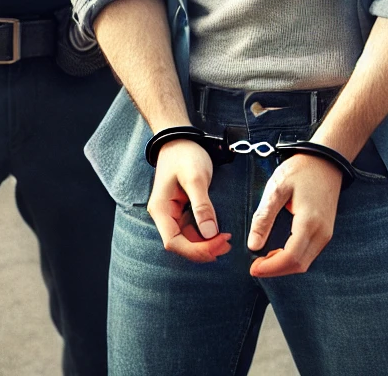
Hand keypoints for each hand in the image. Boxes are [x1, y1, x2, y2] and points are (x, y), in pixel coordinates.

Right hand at [147, 140, 231, 262]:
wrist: (180, 138)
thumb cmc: (185, 155)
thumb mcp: (196, 178)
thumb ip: (202, 206)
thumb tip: (211, 234)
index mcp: (161, 209)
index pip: (174, 242)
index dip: (196, 249)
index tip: (219, 244)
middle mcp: (164, 215)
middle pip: (180, 244)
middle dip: (203, 249)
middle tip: (227, 245)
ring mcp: (172, 213)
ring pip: (187, 238)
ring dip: (205, 244)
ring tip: (226, 241)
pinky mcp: (181, 209)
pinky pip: (191, 229)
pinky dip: (204, 234)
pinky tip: (218, 233)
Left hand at [247, 154, 342, 277]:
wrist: (326, 160)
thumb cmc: (301, 170)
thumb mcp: (277, 188)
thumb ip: (264, 216)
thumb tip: (253, 244)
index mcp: (309, 221)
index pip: (291, 257)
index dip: (271, 267)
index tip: (253, 267)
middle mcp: (322, 232)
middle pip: (298, 265)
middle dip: (275, 270)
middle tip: (256, 265)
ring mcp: (326, 233)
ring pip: (305, 262)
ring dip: (284, 265)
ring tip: (265, 258)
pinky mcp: (326, 231)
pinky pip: (309, 254)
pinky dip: (293, 258)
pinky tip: (279, 251)